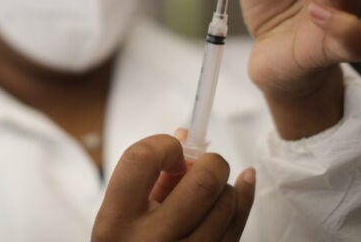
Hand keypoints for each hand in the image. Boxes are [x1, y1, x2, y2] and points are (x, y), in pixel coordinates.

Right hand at [92, 135, 254, 241]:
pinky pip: (239, 224)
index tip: (172, 152)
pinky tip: (243, 184)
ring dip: (223, 186)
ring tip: (208, 191)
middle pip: (203, 182)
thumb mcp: (121, 214)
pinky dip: (244, 198)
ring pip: (227, 202)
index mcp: (116, 222)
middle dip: (211, 162)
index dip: (163, 145)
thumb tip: (186, 136)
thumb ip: (150, 177)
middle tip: (205, 163)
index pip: (141, 159)